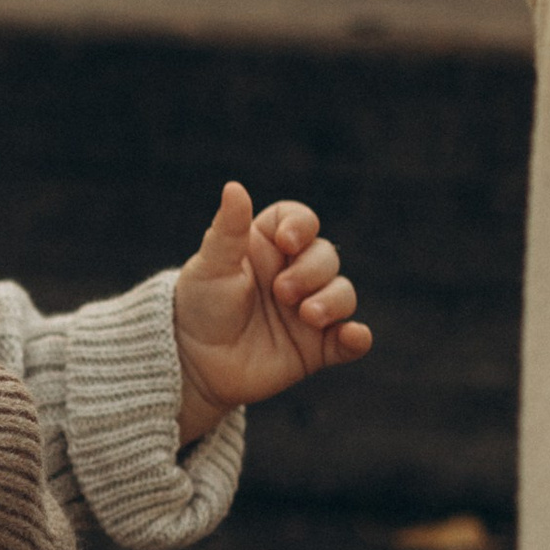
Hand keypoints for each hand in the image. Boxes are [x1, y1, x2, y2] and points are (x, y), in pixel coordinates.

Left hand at [172, 182, 370, 439]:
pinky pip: (349, 341)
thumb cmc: (198, 307)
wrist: (192, 363)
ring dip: (333, 301)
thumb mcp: (209, 267)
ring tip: (306, 315)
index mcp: (268, 247)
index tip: (287, 242)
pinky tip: (353, 336)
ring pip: (343, 293)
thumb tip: (234, 186)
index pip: (300, 221)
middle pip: (326, 256)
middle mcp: (293, 274)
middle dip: (311, 271)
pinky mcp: (316, 347)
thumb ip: (227, 230)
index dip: (302, 226)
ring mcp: (308, 310)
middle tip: (282, 292)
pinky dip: (357, 338)